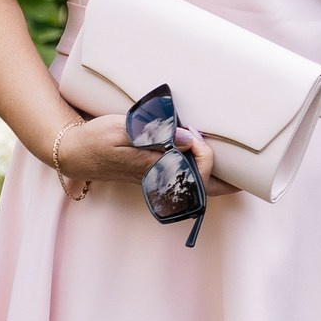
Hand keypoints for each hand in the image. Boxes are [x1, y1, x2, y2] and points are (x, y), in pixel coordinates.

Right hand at [54, 116, 232, 195]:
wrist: (74, 153)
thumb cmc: (96, 139)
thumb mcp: (122, 129)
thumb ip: (153, 134)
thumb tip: (186, 139)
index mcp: (154, 168)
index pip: (194, 173)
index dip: (206, 156)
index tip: (197, 137)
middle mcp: (159, 178)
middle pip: (201, 190)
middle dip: (226, 184)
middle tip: (246, 175)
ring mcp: (156, 179)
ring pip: (194, 188)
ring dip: (215, 181)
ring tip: (236, 171)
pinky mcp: (153, 175)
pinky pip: (183, 180)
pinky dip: (200, 175)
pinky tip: (207, 164)